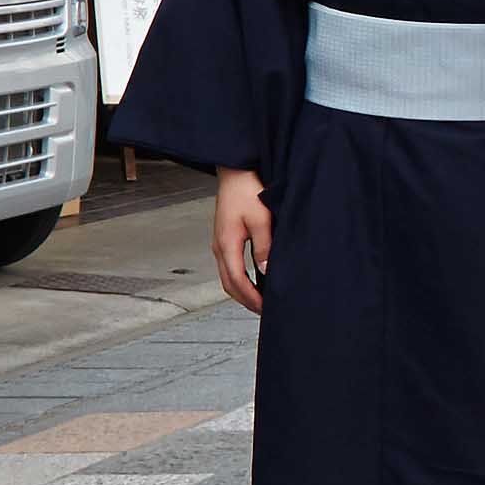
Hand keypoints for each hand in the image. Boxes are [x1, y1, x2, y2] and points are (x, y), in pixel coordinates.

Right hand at [211, 168, 270, 313]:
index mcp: (226, 244)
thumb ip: (263, 247)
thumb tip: (265, 271)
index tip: (265, 309)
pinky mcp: (224, 238)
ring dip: (242, 291)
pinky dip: (240, 279)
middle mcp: (219, 247)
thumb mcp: (261, 219)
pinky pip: (229, 266)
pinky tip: (254, 280)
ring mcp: (219, 243)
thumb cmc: (247, 191)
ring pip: (227, 276)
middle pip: (228, 284)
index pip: (237, 281)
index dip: (251, 298)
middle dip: (245, 300)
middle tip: (263, 311)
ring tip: (260, 300)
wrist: (235, 173)